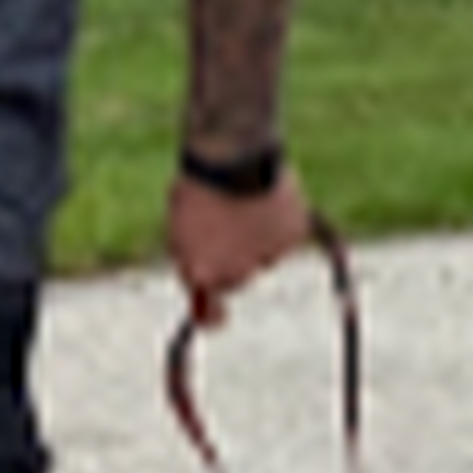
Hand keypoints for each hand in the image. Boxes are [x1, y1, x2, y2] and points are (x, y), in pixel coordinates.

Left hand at [166, 160, 316, 322]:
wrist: (231, 152)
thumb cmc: (198, 187)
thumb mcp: (180, 230)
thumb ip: (189, 264)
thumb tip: (203, 301)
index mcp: (203, 273)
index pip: (210, 316)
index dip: (212, 316)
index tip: (216, 320)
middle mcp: (238, 273)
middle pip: (237, 278)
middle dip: (230, 260)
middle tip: (223, 224)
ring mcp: (267, 256)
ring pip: (263, 257)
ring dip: (254, 239)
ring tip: (242, 202)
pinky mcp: (292, 235)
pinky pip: (285, 238)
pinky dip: (277, 224)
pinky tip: (265, 199)